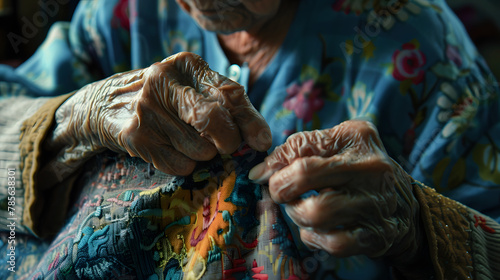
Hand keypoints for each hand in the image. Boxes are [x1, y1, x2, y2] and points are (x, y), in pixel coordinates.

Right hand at [52, 52, 271, 174]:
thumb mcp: (192, 88)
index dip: (251, 121)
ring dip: (203, 154)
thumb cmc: (164, 99)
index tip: (262, 142)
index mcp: (186, 64)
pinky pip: (181, 166)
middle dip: (229, 141)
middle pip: (215, 120)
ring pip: (201, 149)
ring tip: (185, 140)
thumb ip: (226, 106)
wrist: (106, 105)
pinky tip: (170, 148)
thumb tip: (261, 139)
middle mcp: (164, 80)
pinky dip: (184, 164)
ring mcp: (147, 109)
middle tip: (226, 146)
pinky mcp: (136, 136)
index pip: (230, 93)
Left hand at [249, 120, 422, 265]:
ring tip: (299, 209)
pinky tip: (314, 230)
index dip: (274, 163)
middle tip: (280, 193)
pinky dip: (314, 238)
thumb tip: (260, 171)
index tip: (264, 174)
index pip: (301, 144)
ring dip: (296, 214)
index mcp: (356, 137)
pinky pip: (332, 242)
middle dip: (280, 187)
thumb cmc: (359, 170)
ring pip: (316, 212)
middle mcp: (370, 167)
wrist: (404, 204)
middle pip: (305, 173)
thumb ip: (299, 149)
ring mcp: (374, 202)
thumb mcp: (337, 146)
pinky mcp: (375, 235)